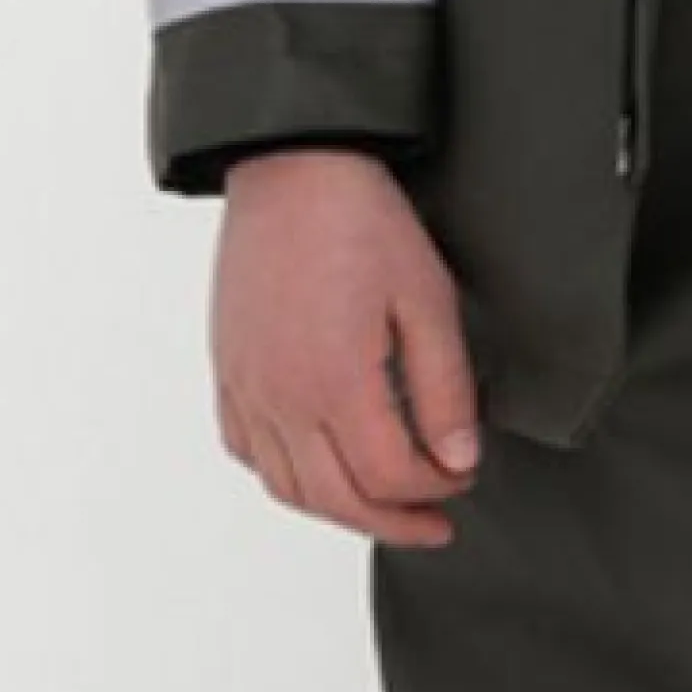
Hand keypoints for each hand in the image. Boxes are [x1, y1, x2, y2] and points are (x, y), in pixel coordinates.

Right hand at [211, 151, 483, 544]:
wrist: (292, 167)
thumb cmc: (360, 220)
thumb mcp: (427, 300)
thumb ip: (444, 390)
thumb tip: (458, 459)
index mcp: (335, 381)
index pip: (389, 476)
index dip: (436, 489)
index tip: (463, 476)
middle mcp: (281, 396)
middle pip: (337, 499)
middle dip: (394, 522)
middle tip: (435, 524)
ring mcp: (247, 386)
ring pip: (288, 487)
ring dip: (339, 510)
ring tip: (382, 506)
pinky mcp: (228, 370)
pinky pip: (247, 449)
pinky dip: (285, 475)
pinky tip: (318, 465)